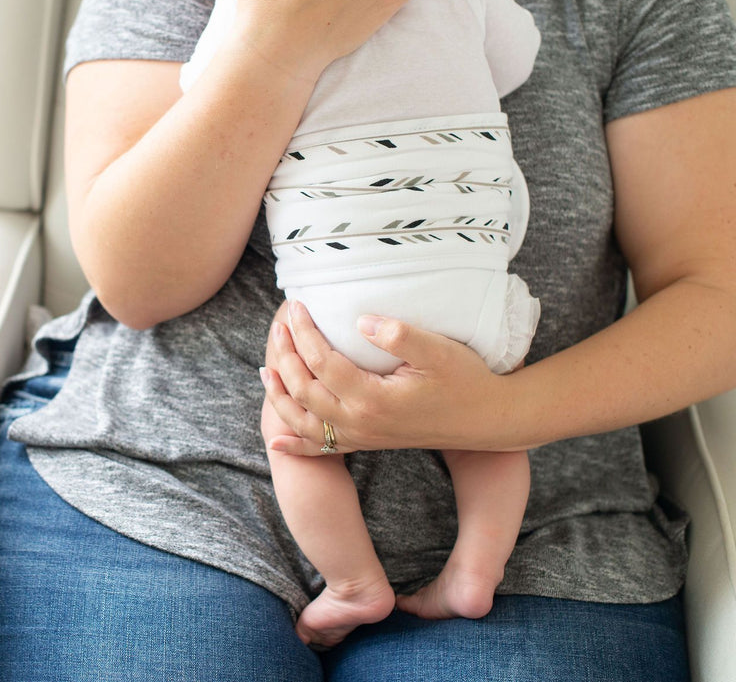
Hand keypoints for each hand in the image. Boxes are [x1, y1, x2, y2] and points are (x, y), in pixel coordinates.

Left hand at [261, 300, 521, 454]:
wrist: (489, 420)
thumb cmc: (466, 379)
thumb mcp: (438, 351)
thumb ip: (398, 334)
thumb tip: (359, 322)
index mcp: (373, 398)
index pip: (321, 362)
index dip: (303, 332)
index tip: (295, 306)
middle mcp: (361, 423)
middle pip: (304, 390)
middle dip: (284, 357)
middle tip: (277, 327)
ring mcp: (362, 437)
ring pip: (304, 422)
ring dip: (280, 396)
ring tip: (266, 369)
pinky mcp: (368, 443)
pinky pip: (323, 450)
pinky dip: (295, 446)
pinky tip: (276, 442)